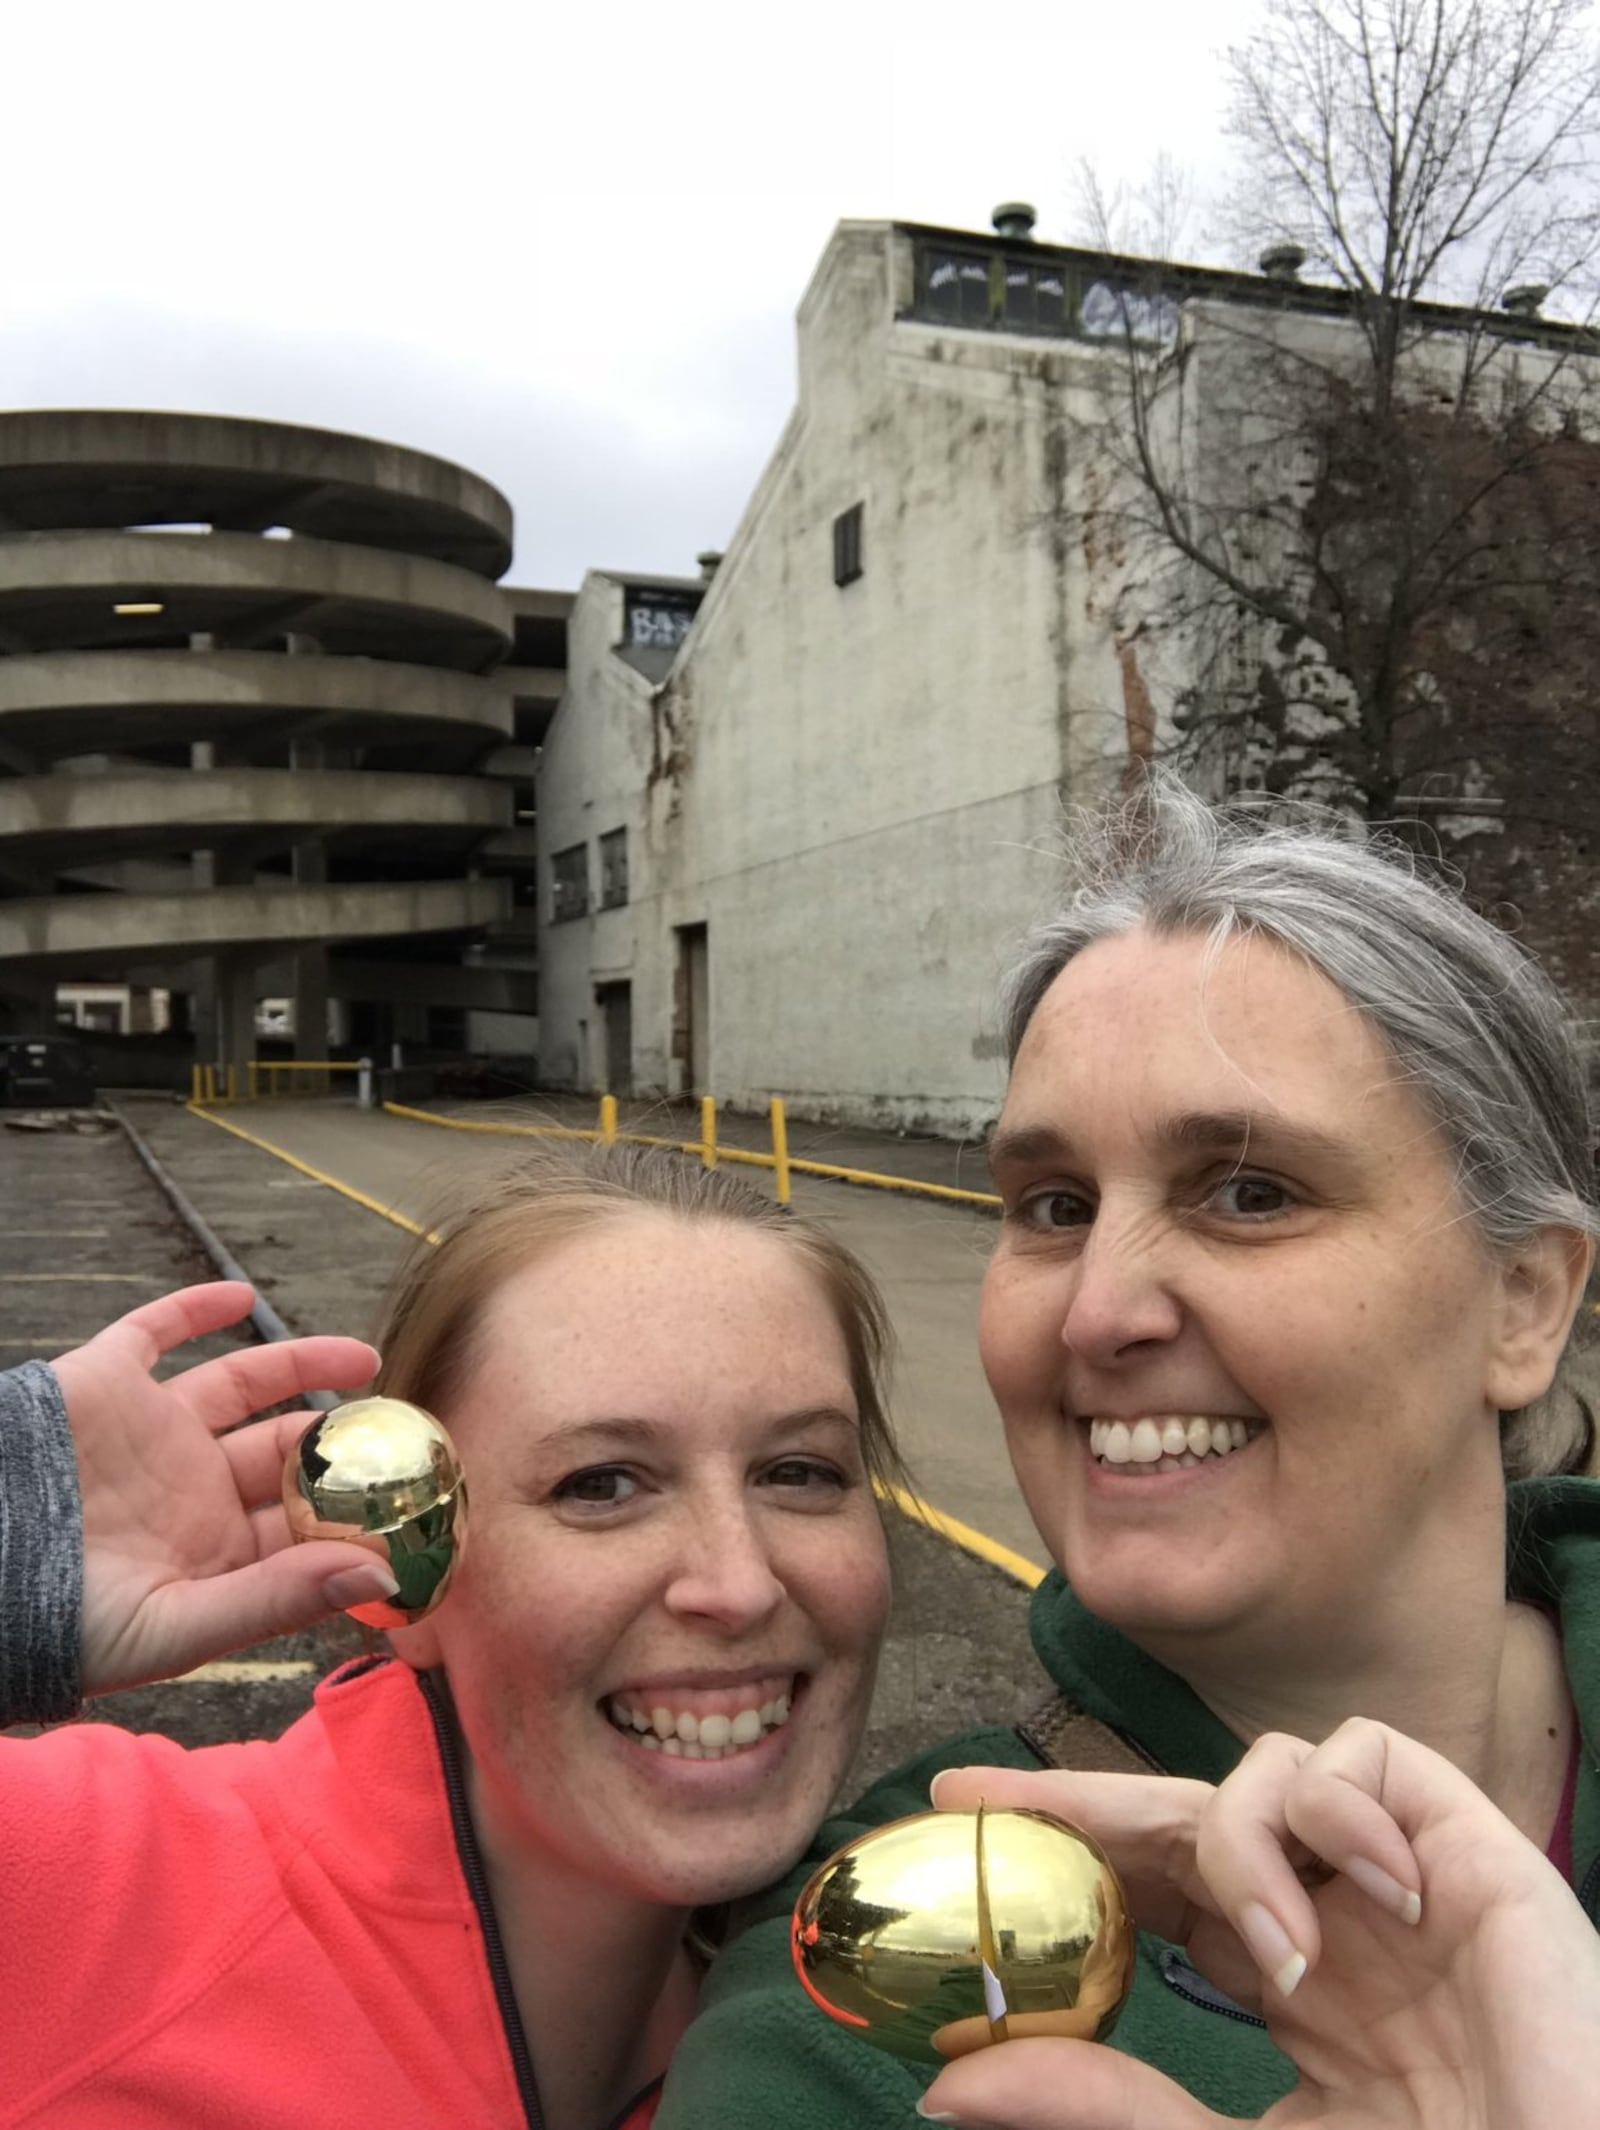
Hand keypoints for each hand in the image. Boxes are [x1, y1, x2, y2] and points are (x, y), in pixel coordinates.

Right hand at [50, 1280, 391, 1695]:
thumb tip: (383, 1577)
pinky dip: (196, 1309)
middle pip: (286, 1453)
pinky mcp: (103, 1386)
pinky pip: (153, 1333)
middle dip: (345, 1438)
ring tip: (365, 1358)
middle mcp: (191, 1489)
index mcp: (214, 1552)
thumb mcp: (178, 1628)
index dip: (361, 1509)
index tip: (425, 1490)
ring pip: (241, 1387)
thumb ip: (278, 1598)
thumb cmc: (64, 1629)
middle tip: (407, 1418)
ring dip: (300, 1366)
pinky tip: (243, 1297)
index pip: (305, 1523)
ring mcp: (150, 1434)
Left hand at [921, 1719, 1599, 2129]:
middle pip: (1186, 1816)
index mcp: (1296, 1991)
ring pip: (1266, 1769)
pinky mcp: (1468, 1842)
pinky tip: (1372, 1900)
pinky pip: (1369, 1754)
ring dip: (1238, 1845)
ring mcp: (1398, 1878)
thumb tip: (953, 2082)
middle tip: (979, 1798)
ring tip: (1281, 1967)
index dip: (1065, 1857)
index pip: (1156, 1893)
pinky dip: (1338, 1809)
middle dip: (1082, 1800)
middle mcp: (1335, 1919)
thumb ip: (1116, 2109)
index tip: (958, 1833)